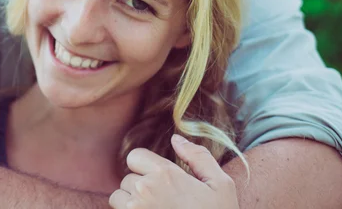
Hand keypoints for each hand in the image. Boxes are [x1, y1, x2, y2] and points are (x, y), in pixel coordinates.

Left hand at [109, 135, 238, 208]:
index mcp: (164, 174)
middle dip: (141, 186)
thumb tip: (176, 138)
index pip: (135, 156)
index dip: (146, 166)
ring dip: (132, 202)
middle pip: (128, 178)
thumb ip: (198, 157)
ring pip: (119, 197)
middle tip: (163, 200)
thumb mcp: (221, 185)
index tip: (160, 179)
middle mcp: (144, 189)